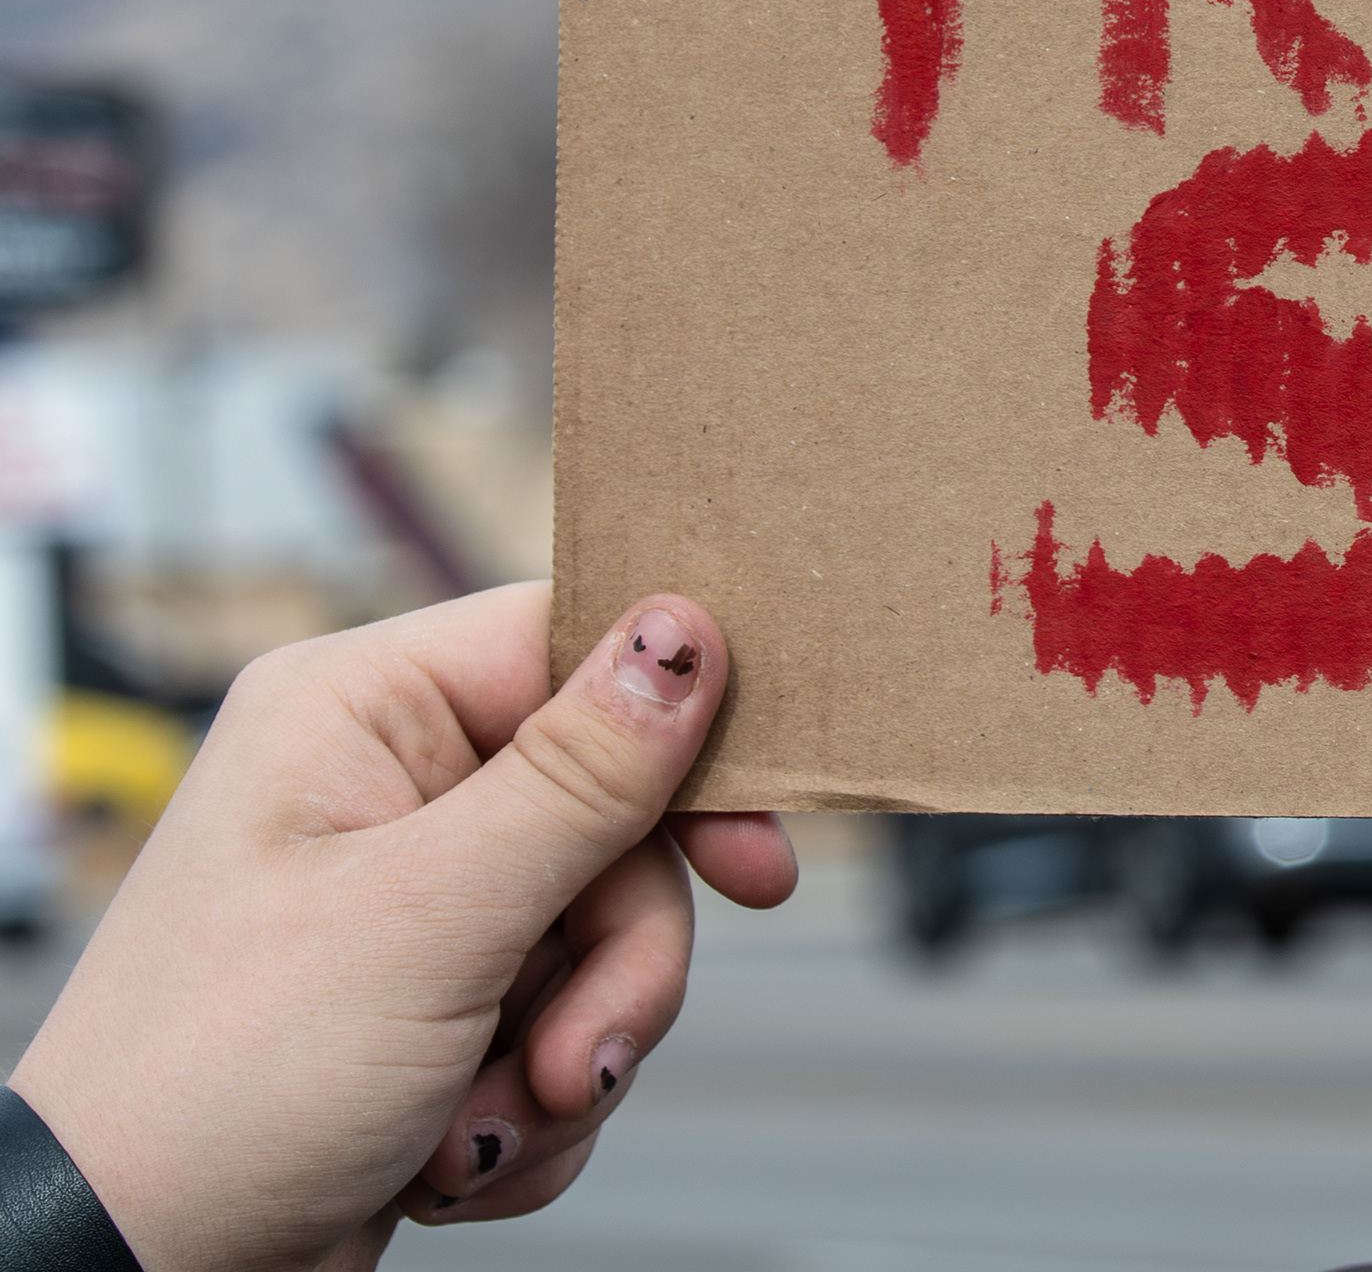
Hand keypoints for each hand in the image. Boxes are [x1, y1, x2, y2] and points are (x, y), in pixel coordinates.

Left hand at [8, 586, 796, 1271]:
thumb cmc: (211, 1088)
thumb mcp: (427, 917)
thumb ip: (579, 774)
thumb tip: (685, 631)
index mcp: (358, 712)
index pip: (576, 648)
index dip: (684, 739)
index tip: (750, 848)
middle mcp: (386, 791)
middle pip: (616, 821)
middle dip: (612, 964)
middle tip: (578, 1051)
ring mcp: (411, 905)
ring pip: (605, 936)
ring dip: (572, 1050)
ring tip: (486, 1125)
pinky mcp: (433, 1005)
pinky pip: (566, 1019)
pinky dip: (532, 1104)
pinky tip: (454, 1150)